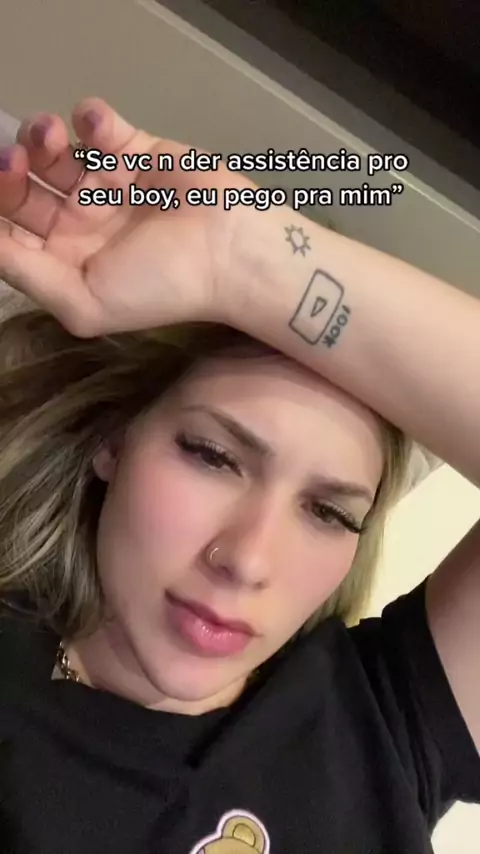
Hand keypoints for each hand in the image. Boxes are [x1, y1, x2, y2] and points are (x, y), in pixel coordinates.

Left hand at [0, 97, 248, 335]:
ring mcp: (107, 184)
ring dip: (42, 138)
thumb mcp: (84, 304)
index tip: (2, 185)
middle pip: (24, 189)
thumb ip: (24, 274)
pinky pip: (98, 126)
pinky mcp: (135, 150)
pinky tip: (99, 129)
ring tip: (55, 137)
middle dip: (11, 170)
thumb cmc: (160, 286)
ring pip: (53, 152)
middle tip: (17, 160)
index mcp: (66, 261)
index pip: (10, 232)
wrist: (231, 253)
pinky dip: (90, 119)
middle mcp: (81, 223)